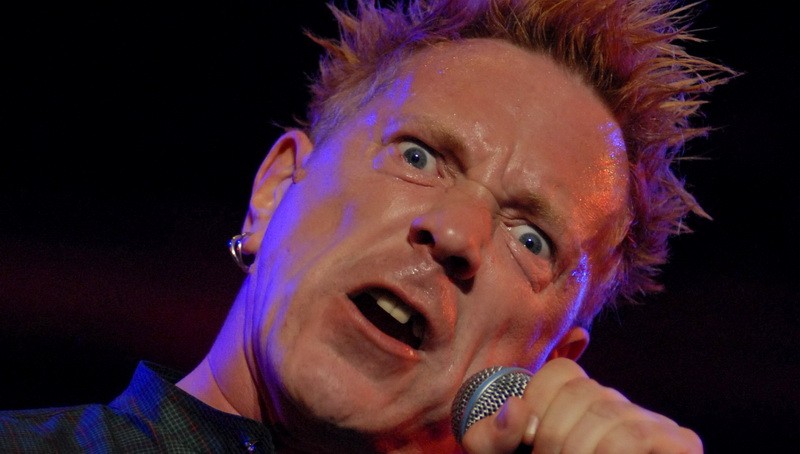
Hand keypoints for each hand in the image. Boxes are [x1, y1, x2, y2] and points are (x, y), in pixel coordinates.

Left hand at [460, 358, 702, 452]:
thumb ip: (493, 438)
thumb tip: (515, 409)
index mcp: (579, 402)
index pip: (560, 372)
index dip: (538, 402)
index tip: (528, 440)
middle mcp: (617, 405)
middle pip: (583, 392)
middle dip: (554, 434)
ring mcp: (653, 423)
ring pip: (609, 413)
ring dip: (578, 448)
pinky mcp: (681, 444)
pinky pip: (638, 434)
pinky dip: (612, 452)